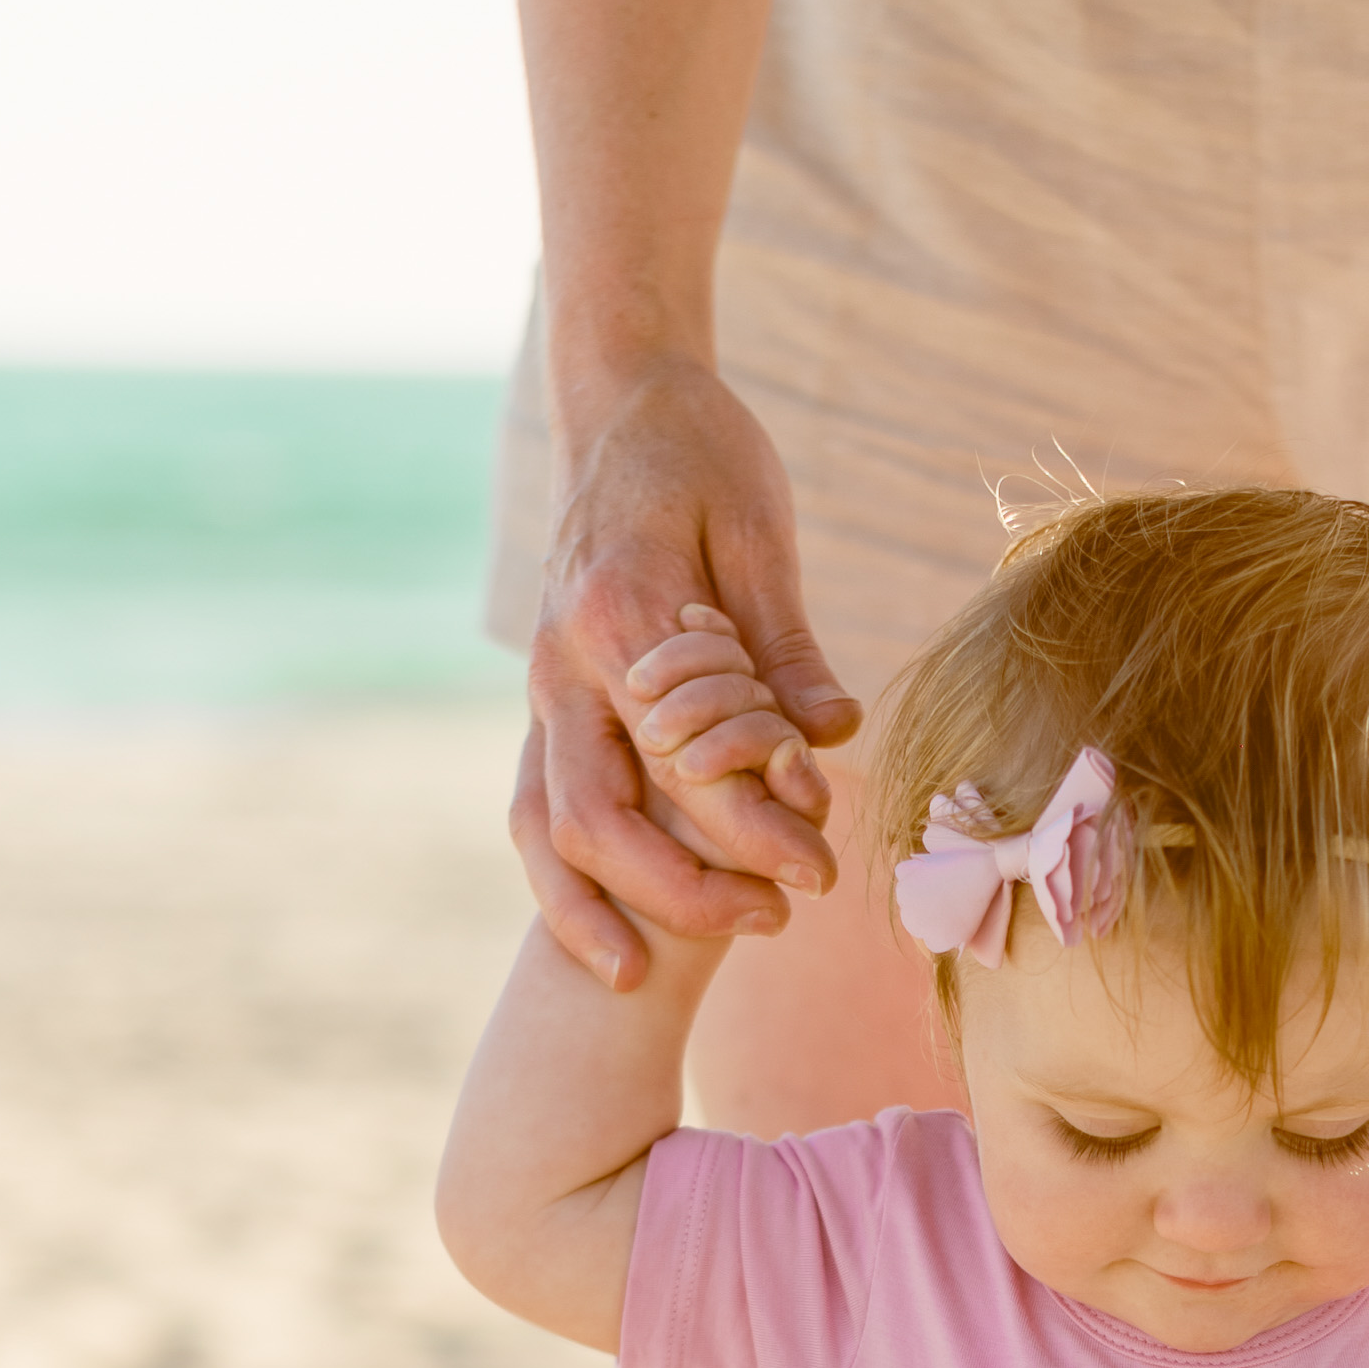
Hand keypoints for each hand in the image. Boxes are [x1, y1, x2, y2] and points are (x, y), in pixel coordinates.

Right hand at [515, 355, 861, 991]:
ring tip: (670, 965)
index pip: (685, 755)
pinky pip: (535, 810)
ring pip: (544, 827)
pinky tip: (616, 937)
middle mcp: (561, 662)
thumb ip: (786, 644)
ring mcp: (540, 687)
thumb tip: (833, 738)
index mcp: (618, 612)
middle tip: (779, 919)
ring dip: (603, 906)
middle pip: (599, 816)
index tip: (821, 867)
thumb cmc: (703, 456)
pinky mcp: (546, 703)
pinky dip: (564, 883)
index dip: (753, 826)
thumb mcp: (760, 531)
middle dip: (683, 888)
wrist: (622, 403)